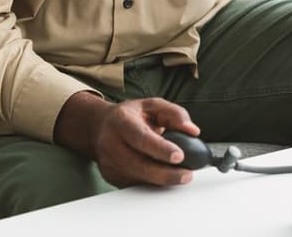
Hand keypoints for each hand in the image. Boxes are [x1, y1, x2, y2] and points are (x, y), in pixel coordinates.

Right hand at [56, 93, 200, 186]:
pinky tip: (162, 176)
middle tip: (186, 175)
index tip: (179, 156)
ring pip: (139, 179)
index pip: (141, 138)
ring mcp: (110, 163)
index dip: (161, 149)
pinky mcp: (112, 178)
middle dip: (166, 174)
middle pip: (140, 165)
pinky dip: (152, 184)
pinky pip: (136, 185)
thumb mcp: (152, 106)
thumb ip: (175, 113)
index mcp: (122, 121)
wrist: (99, 127)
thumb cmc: (129, 116)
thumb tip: (192, 131)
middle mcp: (112, 143)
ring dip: (162, 181)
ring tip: (180, 176)